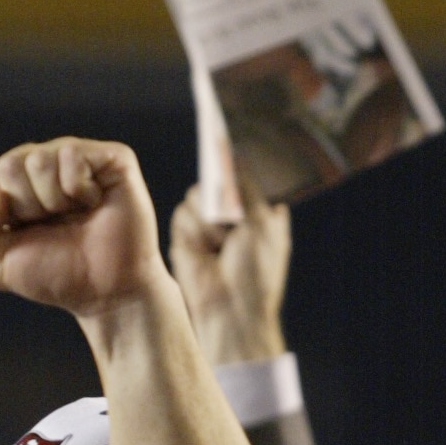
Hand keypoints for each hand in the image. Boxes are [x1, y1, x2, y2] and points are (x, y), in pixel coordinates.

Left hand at [0, 139, 170, 322]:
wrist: (105, 293)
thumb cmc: (55, 274)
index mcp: (14, 185)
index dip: (2, 216)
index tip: (26, 234)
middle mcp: (43, 165)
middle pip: (9, 165)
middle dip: (27, 206)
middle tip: (53, 224)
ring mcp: (76, 157)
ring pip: (39, 159)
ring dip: (54, 201)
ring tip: (75, 215)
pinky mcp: (109, 158)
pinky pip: (71, 155)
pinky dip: (78, 189)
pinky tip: (94, 203)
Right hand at [168, 178, 290, 367]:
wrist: (231, 308)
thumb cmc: (256, 271)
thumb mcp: (263, 225)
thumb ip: (247, 190)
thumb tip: (232, 160)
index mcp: (254, 210)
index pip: (237, 175)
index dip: (227, 160)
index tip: (215, 136)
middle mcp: (229, 215)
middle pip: (213, 181)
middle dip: (221, 195)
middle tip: (231, 219)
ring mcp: (205, 226)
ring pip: (196, 196)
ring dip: (209, 220)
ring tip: (220, 246)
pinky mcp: (184, 238)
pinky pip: (182, 215)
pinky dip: (195, 232)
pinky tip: (205, 252)